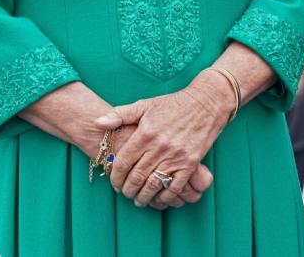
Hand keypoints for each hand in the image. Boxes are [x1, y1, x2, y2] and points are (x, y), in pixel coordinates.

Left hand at [93, 74, 231, 207]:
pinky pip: (174, 187)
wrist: (206, 103)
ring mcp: (175, 156)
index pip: (123, 162)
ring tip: (139, 200)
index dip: (115, 177)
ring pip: (152, 185)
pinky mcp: (190, 163)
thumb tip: (97, 123)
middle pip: (136, 177)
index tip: (114, 183)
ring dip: (143, 197)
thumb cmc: (173, 104)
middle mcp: (158, 147)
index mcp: (145, 133)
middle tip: (125, 193)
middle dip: (127, 190)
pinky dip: (164, 197)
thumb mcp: (145, 105)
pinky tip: (159, 198)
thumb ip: (120, 115)